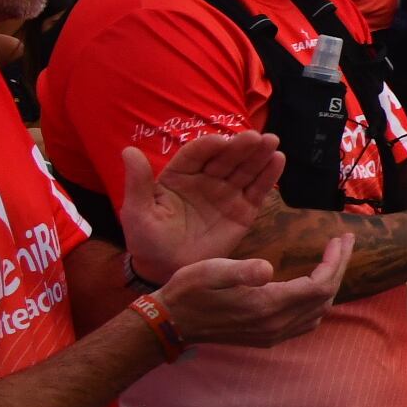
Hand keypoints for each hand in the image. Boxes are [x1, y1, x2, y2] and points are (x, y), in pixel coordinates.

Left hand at [119, 133, 283, 281]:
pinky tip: (279, 160)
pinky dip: (269, 175)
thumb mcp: (137, 212)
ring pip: (245, 170)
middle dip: (240, 146)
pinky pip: (258, 190)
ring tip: (272, 142)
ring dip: (259, 155)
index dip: (209, 146)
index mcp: (179, 175)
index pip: (196, 154)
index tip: (221, 141)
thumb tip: (128, 151)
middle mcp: (205, 179)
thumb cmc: (148, 239)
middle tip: (256, 137)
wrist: (167, 270)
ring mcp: (226, 194)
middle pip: (225, 158)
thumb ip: (138, 182)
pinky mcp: (243, 210)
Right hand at [154, 235, 352, 347]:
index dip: (335, 262)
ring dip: (331, 285)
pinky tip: (315, 286)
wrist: (171, 323)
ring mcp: (273, 335)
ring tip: (334, 259)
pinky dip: (318, 302)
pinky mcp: (267, 338)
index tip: (339, 238)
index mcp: (268, 306)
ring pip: (319, 312)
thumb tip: (268, 269)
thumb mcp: (211, 272)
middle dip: (339, 268)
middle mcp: (276, 325)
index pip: (320, 285)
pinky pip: (305, 323)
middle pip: (325, 298)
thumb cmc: (189, 291)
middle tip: (344, 242)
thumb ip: (241, 271)